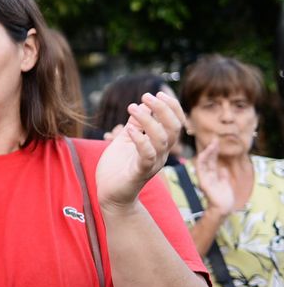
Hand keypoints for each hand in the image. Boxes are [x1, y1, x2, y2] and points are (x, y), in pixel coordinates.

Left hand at [97, 91, 186, 208]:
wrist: (110, 194)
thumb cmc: (119, 167)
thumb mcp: (126, 140)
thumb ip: (135, 125)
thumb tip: (141, 105)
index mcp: (159, 145)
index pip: (175, 123)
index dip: (171, 107)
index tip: (157, 93)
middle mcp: (160, 154)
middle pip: (173, 129)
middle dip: (163, 110)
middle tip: (146, 96)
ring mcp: (152, 164)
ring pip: (161, 140)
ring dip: (149, 121)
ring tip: (133, 107)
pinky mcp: (139, 173)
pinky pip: (147, 156)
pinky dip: (140, 141)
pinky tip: (129, 129)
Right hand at [193, 139, 234, 216]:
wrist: (223, 208)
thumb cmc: (224, 198)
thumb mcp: (225, 184)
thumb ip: (223, 176)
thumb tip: (223, 168)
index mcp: (212, 175)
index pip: (212, 161)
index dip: (214, 152)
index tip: (217, 142)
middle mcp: (207, 175)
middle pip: (208, 159)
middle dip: (211, 149)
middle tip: (215, 139)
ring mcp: (204, 178)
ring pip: (204, 162)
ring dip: (207, 153)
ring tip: (212, 144)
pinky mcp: (203, 182)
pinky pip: (201, 169)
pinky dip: (202, 161)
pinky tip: (204, 154)